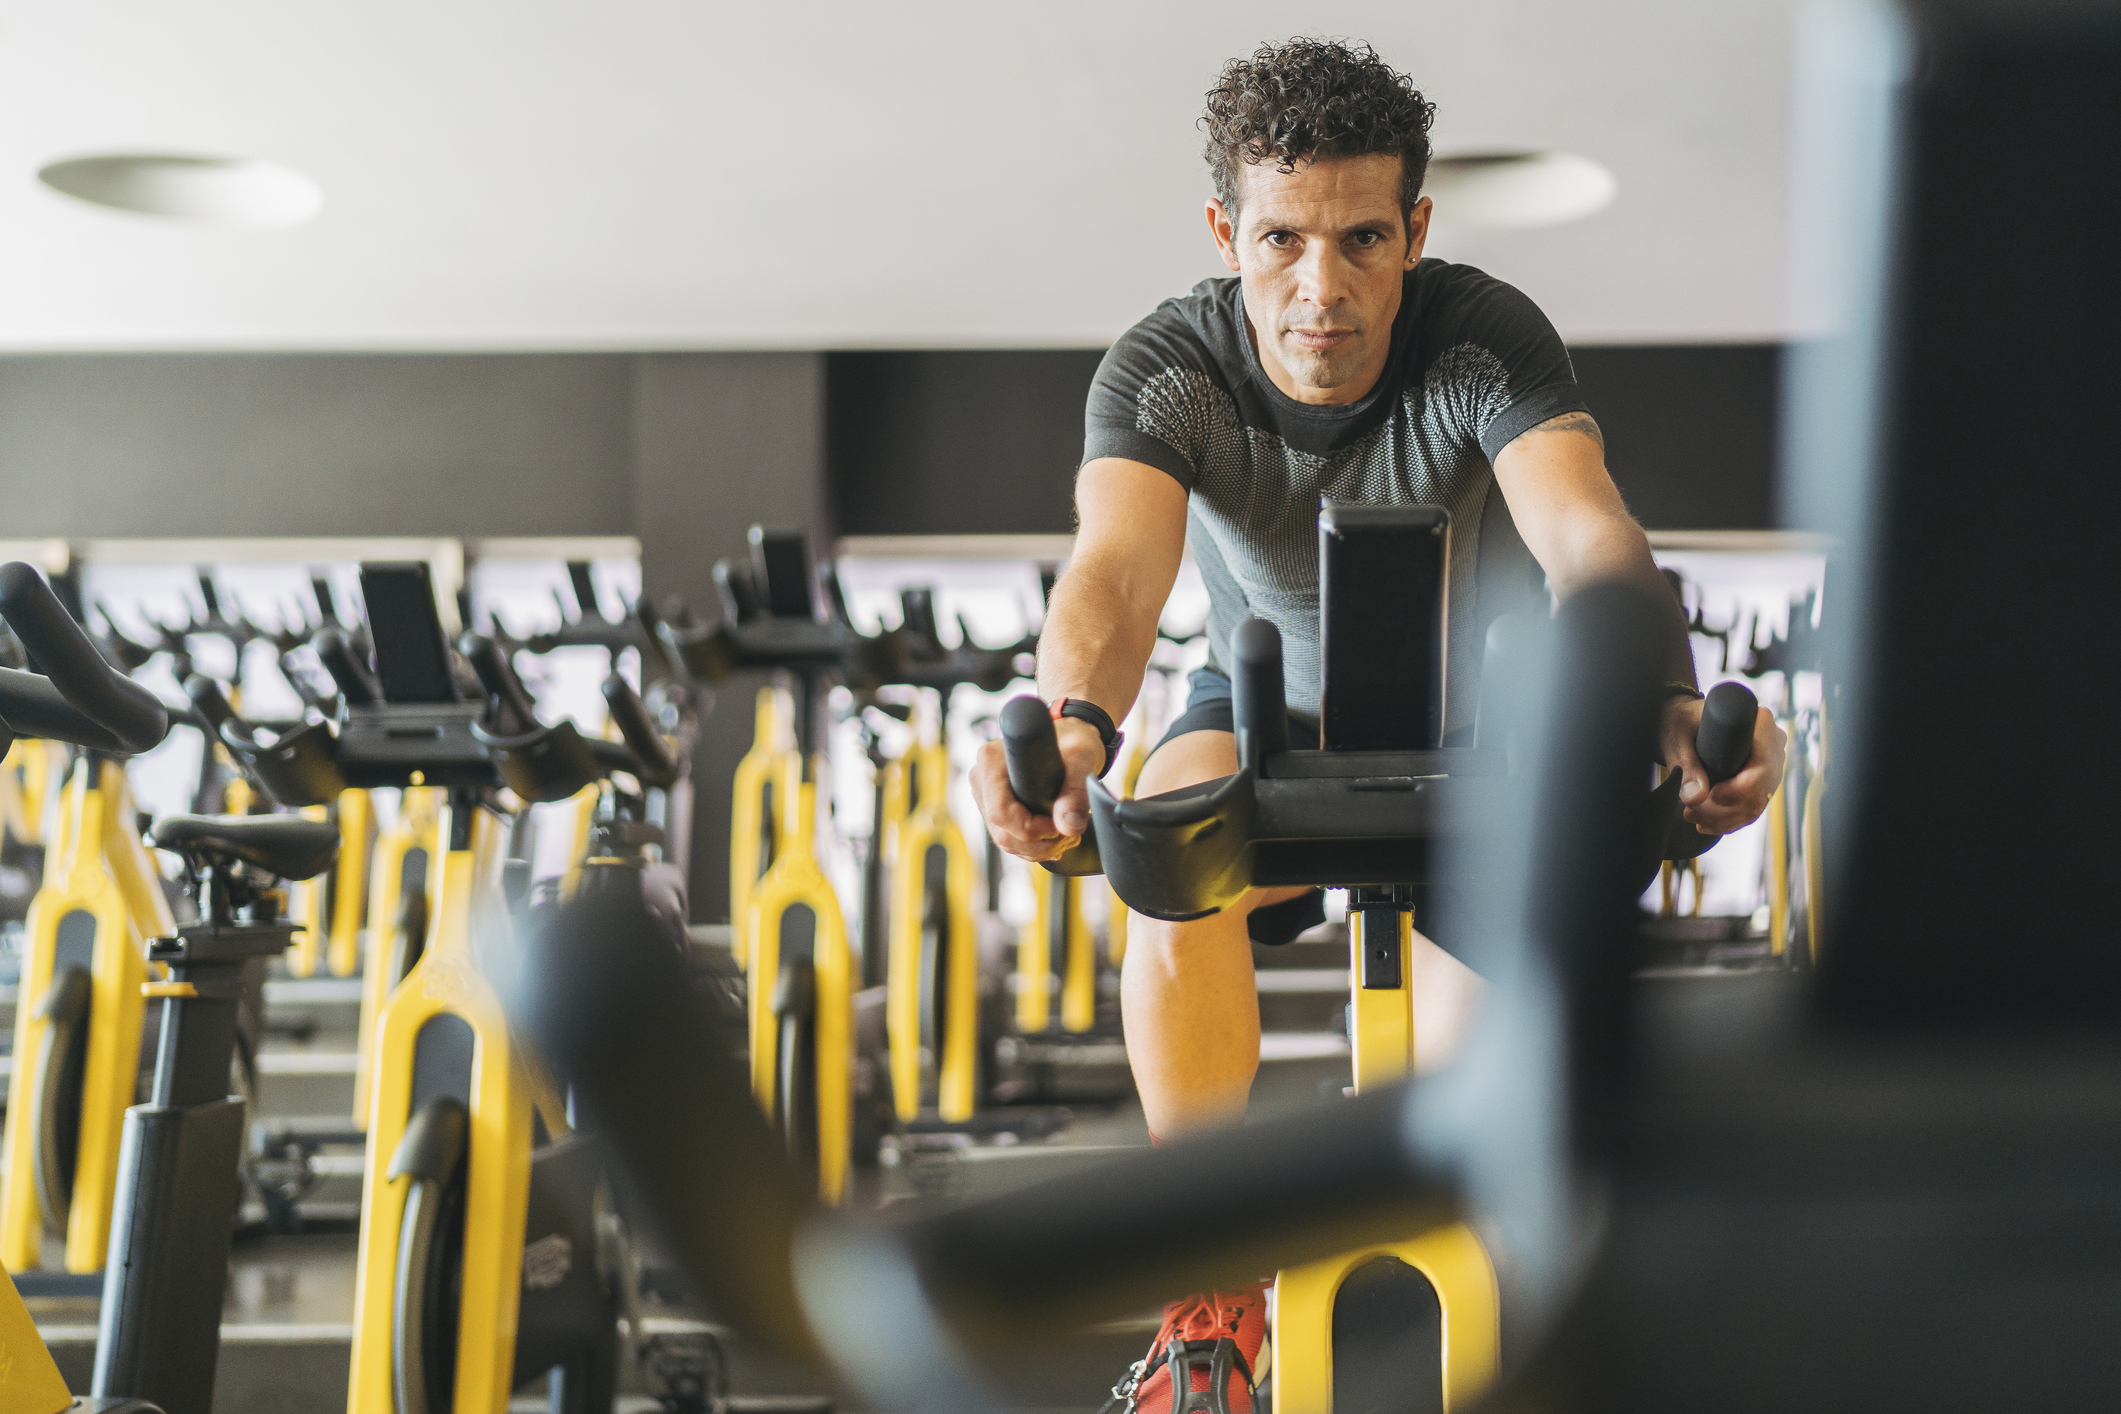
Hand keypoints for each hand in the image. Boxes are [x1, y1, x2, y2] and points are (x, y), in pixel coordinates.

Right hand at [969, 716, 1106, 862]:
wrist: (1072, 739)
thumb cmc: (1074, 739)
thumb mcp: (1081, 758)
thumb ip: (1076, 792)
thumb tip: (1068, 826)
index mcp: (992, 760)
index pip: (1000, 812)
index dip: (1031, 829)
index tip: (1060, 825)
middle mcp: (982, 779)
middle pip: (1002, 832)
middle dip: (1039, 843)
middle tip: (1071, 834)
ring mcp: (987, 796)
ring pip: (1005, 841)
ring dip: (1040, 848)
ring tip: (1068, 835)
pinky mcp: (997, 808)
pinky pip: (1010, 841)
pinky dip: (1035, 847)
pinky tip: (1057, 837)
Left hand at [1661, 694, 1786, 834]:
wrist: (1685, 722)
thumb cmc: (1682, 722)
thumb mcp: (1678, 741)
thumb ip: (1687, 767)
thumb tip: (1695, 797)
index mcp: (1758, 724)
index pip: (1764, 766)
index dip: (1741, 789)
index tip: (1712, 795)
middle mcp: (1772, 745)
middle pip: (1760, 791)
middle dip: (1724, 810)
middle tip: (1690, 811)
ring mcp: (1770, 765)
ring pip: (1755, 805)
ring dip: (1722, 819)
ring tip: (1692, 815)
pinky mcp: (1761, 781)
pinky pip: (1751, 809)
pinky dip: (1728, 821)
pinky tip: (1705, 823)